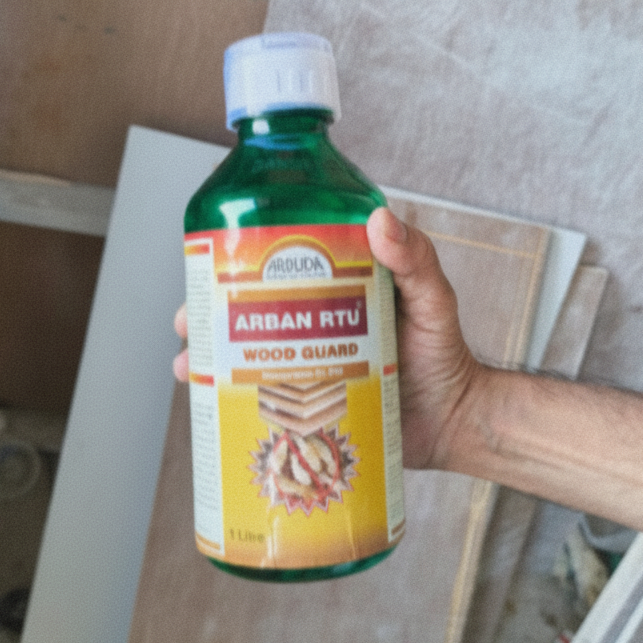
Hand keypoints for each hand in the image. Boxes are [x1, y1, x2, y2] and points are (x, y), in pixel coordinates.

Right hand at [174, 207, 480, 471]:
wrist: (453, 423)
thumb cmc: (446, 355)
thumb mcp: (434, 300)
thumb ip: (416, 260)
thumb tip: (380, 220)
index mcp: (338, 283)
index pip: (282, 259)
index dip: (238, 256)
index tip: (211, 258)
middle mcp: (315, 318)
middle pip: (250, 306)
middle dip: (210, 309)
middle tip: (191, 319)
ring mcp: (307, 359)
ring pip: (247, 349)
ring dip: (210, 353)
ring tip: (189, 363)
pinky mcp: (306, 400)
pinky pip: (261, 393)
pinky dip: (230, 395)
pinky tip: (210, 399)